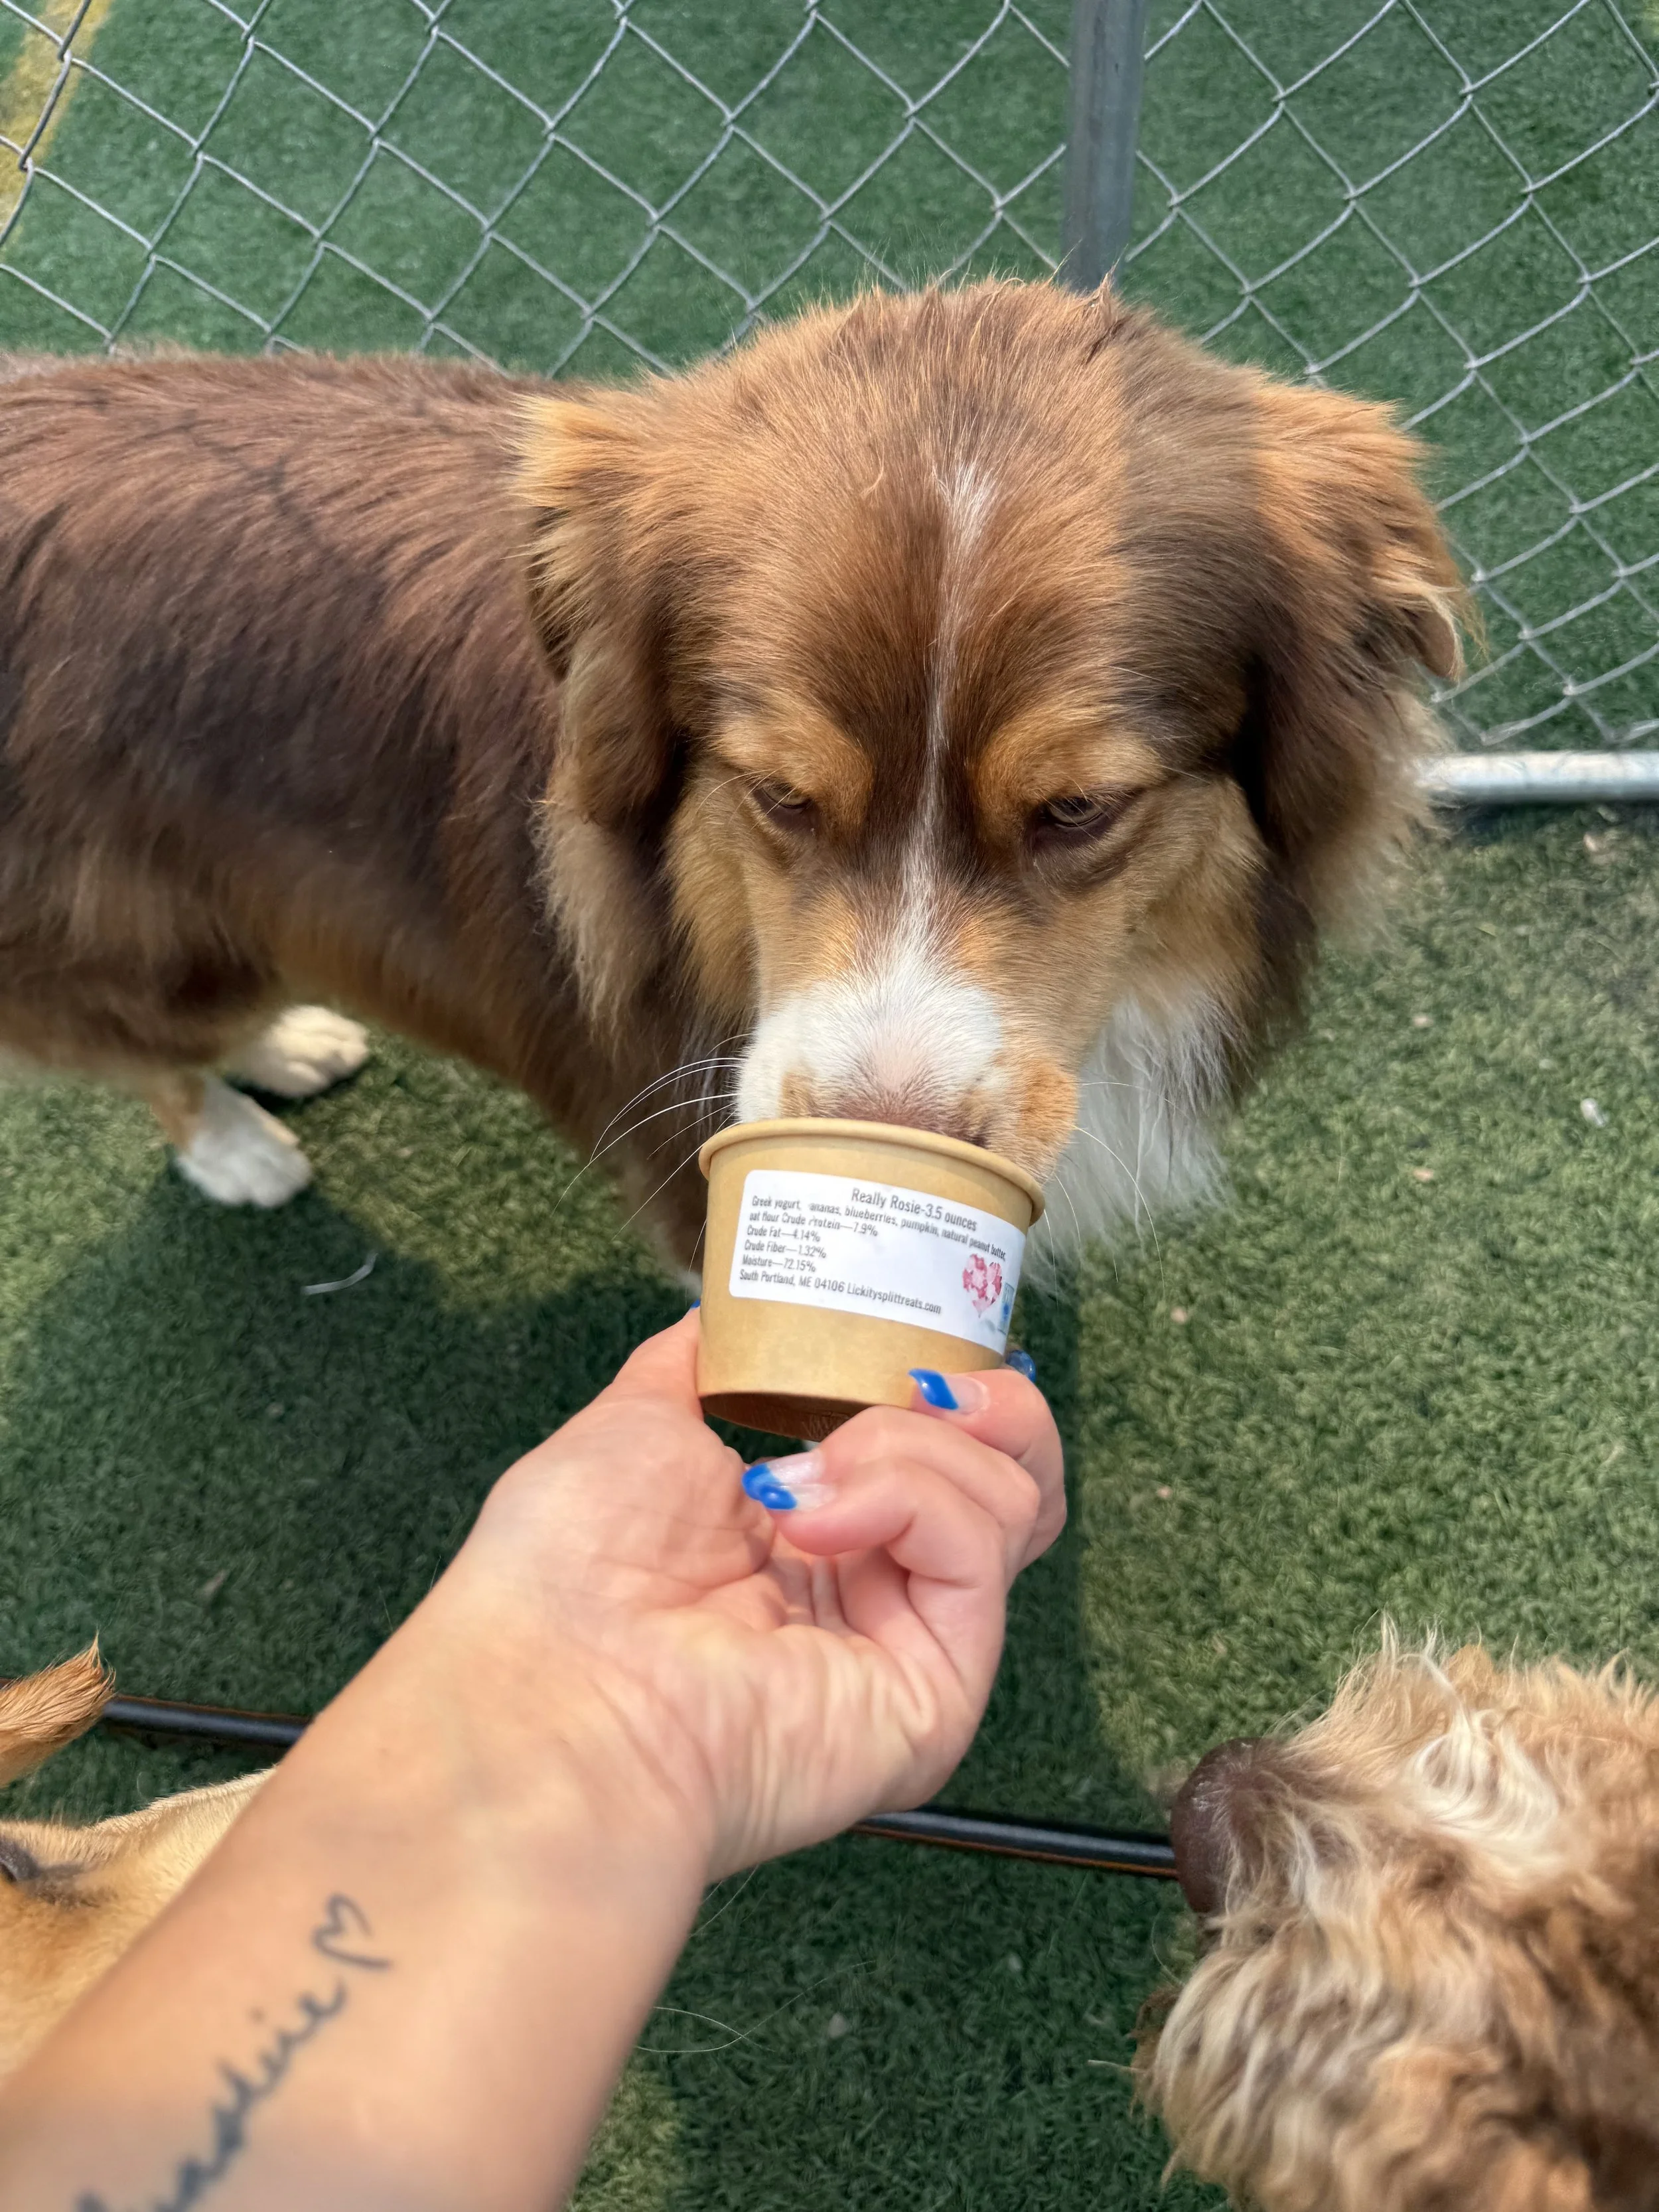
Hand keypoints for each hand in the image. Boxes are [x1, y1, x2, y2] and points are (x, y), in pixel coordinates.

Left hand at [437, 1313, 1064, 1879]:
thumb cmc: (566, 1572)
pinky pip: (980, 1549)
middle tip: (913, 1381)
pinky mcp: (935, 1694)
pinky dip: (908, 1499)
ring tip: (802, 1480)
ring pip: (1007, 1498)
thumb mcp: (638, 1420)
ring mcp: (909, 1647)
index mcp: (811, 1541)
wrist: (553, 1686)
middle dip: (986, 1401)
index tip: (910, 1335)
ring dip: (905, 1449)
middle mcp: (873, 1597)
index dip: (947, 1383)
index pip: (941, 1453)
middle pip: (1014, 1478)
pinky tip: (816, 1518)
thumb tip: (731, 1316)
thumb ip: (702, 1365)